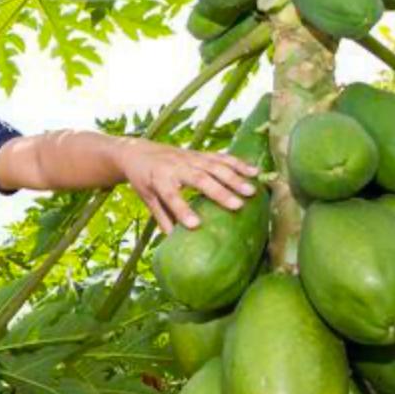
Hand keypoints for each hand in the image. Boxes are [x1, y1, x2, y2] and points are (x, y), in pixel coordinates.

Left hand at [116, 139, 258, 232]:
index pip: (171, 196)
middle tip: (238, 206)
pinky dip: (238, 163)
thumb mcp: (148, 199)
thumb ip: (162, 218)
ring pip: (214, 166)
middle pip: (199, 179)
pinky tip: (254, 171)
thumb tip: (173, 242)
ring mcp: (189, 157)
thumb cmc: (144, 180)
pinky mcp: (199, 153)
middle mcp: (176, 166)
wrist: (139, 152)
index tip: (196, 226)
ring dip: (235, 177)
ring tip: (252, 190)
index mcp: (159, 179)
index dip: (183, 210)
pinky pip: (221, 157)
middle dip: (219, 192)